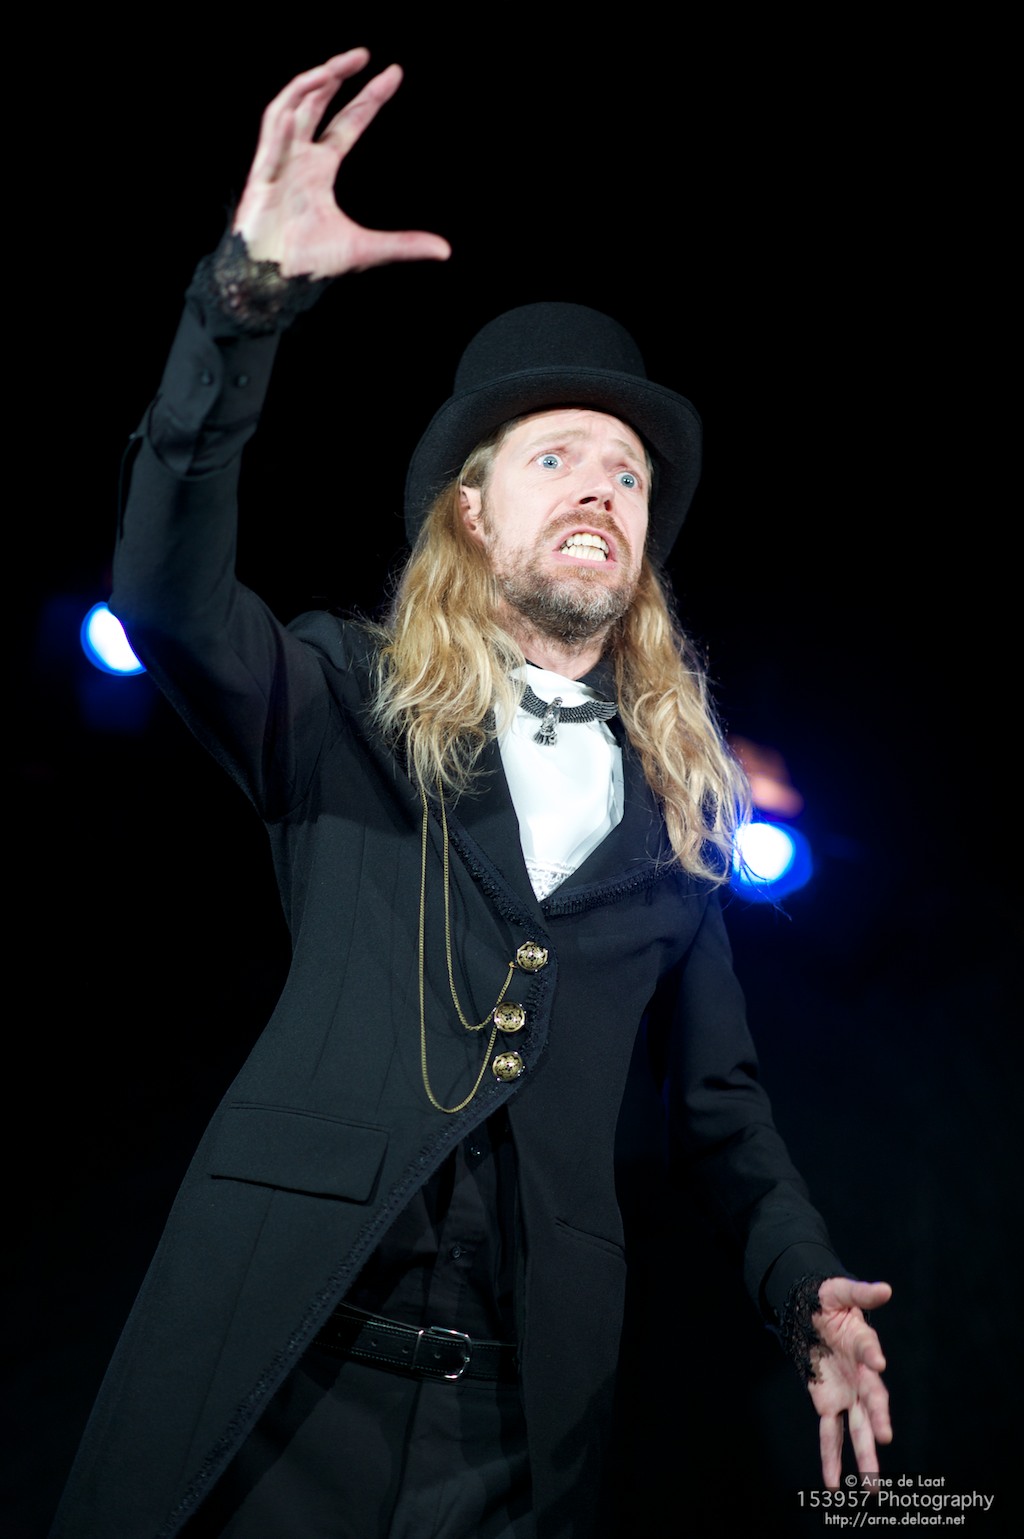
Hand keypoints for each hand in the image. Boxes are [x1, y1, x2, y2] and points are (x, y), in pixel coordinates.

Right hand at [233, 49, 450, 278]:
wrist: (271, 284)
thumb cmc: (309, 265)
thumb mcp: (365, 249)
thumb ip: (403, 245)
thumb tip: (445, 251)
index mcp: (319, 168)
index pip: (347, 122)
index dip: (368, 97)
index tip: (393, 73)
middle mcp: (298, 158)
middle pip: (316, 103)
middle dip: (337, 76)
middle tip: (362, 54)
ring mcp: (277, 164)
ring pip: (288, 110)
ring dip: (308, 87)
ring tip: (333, 68)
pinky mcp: (260, 181)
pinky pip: (269, 149)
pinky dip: (280, 131)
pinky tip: (295, 113)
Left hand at [808, 1278, 892, 1486]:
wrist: (812, 1315)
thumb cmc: (830, 1303)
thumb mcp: (840, 1292)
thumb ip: (860, 1293)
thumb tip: (884, 1288)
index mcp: (864, 1346)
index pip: (870, 1351)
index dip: (872, 1355)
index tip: (877, 1361)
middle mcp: (862, 1377)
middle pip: (873, 1400)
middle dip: (879, 1417)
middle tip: (885, 1435)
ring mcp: (847, 1394)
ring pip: (858, 1429)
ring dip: (864, 1456)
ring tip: (871, 1485)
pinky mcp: (828, 1404)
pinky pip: (830, 1434)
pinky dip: (830, 1458)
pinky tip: (832, 1483)